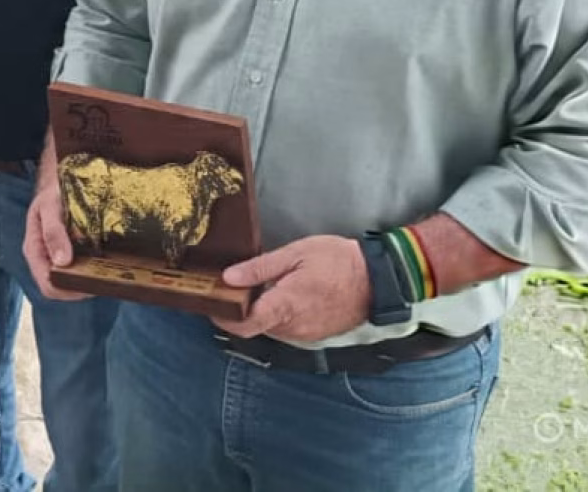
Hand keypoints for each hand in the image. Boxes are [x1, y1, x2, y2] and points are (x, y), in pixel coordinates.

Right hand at [22, 179, 92, 301]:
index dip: (67, 290)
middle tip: (101, 280)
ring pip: (67, 281)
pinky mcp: (65, 252)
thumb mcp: (50, 207)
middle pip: (58, 288)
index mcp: (34, 250)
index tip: (88, 284)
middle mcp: (43, 257)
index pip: (47, 284)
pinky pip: (75, 269)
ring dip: (84, 281)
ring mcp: (53, 256)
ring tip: (103, 273)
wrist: (56, 183)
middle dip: (78, 288)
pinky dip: (87, 270)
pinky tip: (100, 264)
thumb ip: (53, 232)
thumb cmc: (52, 193)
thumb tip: (62, 262)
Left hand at [214, 234, 371, 342]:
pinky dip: (277, 315)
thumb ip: (260, 268)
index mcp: (286, 305)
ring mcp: (304, 335)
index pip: (245, 324)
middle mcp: (293, 328)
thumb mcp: (296, 253)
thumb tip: (228, 277)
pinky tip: (278, 295)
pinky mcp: (314, 335)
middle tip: (228, 287)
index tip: (211, 303)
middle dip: (239, 311)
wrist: (376, 280)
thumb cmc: (336, 260)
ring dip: (259, 312)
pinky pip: (286, 329)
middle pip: (255, 327)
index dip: (224, 318)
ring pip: (270, 328)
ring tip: (252, 287)